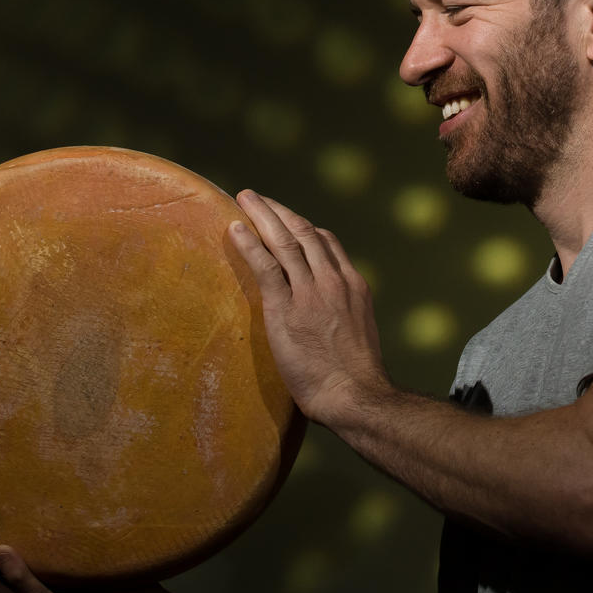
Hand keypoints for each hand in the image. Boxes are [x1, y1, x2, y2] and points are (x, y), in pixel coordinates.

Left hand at [227, 189, 389, 427]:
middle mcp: (334, 280)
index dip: (302, 226)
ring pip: (285, 241)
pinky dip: (249, 244)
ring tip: (243, 198)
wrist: (354, 394)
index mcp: (353, 285)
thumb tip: (325, 317)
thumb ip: (342, 314)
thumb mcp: (358, 333)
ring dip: (261, 215)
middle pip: (304, 232)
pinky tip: (234, 229)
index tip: (285, 219)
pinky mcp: (286, 308)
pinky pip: (266, 266)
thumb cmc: (355, 377)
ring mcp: (311, 292)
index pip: (327, 242)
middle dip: (278, 211)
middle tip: (256, 198)